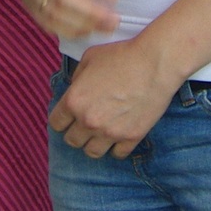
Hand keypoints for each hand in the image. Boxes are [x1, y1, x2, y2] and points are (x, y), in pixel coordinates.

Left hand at [49, 37, 182, 159]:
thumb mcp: (89, 58)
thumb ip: (77, 78)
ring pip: (92, 152)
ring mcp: (110, 132)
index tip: (67, 117)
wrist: (154, 63)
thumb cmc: (121, 56)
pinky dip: (116, 147)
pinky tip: (118, 136)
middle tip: (84, 124)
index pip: (56, 123)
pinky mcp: (131, 137)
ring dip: (93, 143)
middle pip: (72, 141)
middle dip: (75, 132)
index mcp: (75, 101)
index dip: (61, 119)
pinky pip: (117, 154)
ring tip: (100, 133)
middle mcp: (89, 121)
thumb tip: (76, 89)